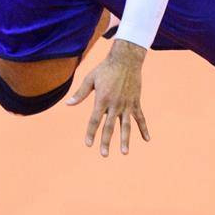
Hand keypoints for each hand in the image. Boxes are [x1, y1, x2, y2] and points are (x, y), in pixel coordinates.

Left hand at [65, 39, 150, 155]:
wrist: (126, 59)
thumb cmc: (105, 68)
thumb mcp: (90, 79)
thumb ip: (80, 93)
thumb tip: (67, 104)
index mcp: (102, 99)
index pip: (95, 120)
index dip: (91, 133)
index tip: (88, 144)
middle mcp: (115, 104)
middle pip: (109, 126)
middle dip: (106, 141)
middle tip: (104, 154)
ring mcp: (127, 104)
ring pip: (126, 125)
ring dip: (125, 139)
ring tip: (124, 152)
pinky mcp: (136, 102)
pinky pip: (140, 118)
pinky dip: (143, 129)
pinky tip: (146, 139)